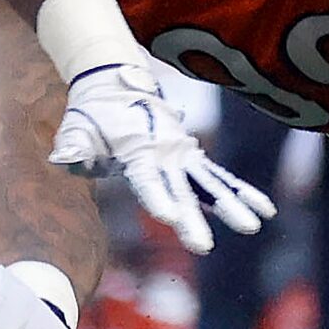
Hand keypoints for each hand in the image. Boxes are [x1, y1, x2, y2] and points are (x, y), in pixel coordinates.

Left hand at [48, 61, 272, 253]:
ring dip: (232, 204)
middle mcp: (166, 153)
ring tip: (254, 226)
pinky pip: (219, 176)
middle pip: (183, 190)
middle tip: (205, 248)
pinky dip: (241, 190)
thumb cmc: (92, 113)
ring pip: (210, 183)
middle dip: (195, 219)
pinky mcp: (190, 156)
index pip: (148, 180)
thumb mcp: (76, 127)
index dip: (158, 199)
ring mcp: (182, 154)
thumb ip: (74, 147)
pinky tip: (264, 211)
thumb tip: (64, 158)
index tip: (170, 219)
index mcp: (138, 150)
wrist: (115, 80)